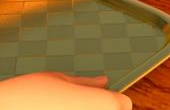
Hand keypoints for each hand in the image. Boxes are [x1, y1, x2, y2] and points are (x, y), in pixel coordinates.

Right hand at [0, 72, 131, 109]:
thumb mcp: (60, 79)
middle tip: (87, 100)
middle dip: (106, 106)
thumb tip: (104, 80)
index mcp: (96, 103)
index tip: (106, 94)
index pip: (124, 104)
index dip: (117, 98)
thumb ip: (86, 82)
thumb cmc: (30, 93)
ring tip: (73, 106)